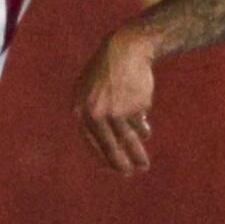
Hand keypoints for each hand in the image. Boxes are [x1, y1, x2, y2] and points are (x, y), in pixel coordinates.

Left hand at [73, 27, 158, 174]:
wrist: (125, 49)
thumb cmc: (105, 73)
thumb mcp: (89, 93)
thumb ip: (93, 120)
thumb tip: (106, 152)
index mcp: (80, 111)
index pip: (92, 143)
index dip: (104, 158)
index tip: (113, 169)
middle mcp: (97, 113)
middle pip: (110, 146)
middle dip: (120, 163)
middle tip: (129, 174)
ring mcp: (117, 110)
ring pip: (129, 140)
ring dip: (138, 155)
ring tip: (144, 166)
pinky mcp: (136, 106)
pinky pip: (140, 124)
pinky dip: (143, 127)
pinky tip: (144, 125)